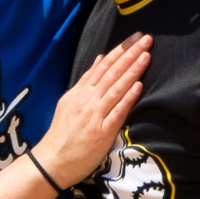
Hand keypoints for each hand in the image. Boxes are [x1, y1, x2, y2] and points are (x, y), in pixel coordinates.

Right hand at [35, 34, 150, 187]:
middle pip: (112, 72)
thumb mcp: (69, 101)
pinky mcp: (101, 132)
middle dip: (130, 54)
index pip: (103, 66)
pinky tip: (138, 86)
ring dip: (132, 70)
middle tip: (146, 39)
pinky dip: (127, 98)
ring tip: (146, 55)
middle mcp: (88, 100)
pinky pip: (117, 112)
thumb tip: (99, 59)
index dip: (120, 50)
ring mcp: (95, 115)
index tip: (135, 37)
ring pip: (116, 88)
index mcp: (80, 92)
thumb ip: (86, 81)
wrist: (53, 160)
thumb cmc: (62, 134)